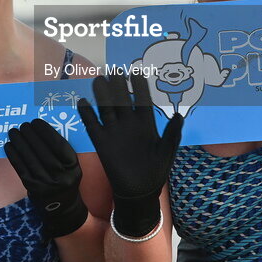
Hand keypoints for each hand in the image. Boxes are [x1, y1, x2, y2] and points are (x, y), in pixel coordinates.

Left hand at [5, 118, 87, 238]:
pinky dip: (14, 156)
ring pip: (31, 160)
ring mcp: (47, 185)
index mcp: (74, 167)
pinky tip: (9, 146)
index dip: (46, 132)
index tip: (36, 122)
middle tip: (23, 124)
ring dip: (20, 143)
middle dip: (31, 136)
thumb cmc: (65, 179)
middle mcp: (62, 177)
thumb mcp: (70, 166)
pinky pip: (22, 170)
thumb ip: (60, 150)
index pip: (59, 146)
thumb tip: (40, 129)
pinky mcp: (34, 190)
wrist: (63, 208)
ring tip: (13, 132)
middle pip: (43, 152)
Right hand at [78, 74, 182, 237]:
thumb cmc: (156, 169)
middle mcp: (129, 123)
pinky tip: (83, 102)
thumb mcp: (168, 150)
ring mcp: (115, 131)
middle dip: (118, 85)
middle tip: (114, 70)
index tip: (137, 71)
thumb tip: (179, 114)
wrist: (140, 190)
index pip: (142, 100)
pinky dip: (88, 115)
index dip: (140, 86)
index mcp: (146, 123)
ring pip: (107, 108)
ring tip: (98, 80)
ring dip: (102, 95)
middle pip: (122, 100)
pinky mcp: (102, 142)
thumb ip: (172, 132)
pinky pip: (93, 126)